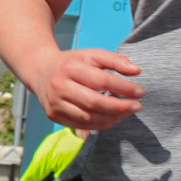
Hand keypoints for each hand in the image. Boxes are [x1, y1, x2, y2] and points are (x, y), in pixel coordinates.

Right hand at [27, 48, 143, 131]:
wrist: (40, 70)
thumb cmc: (72, 62)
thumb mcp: (92, 55)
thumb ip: (115, 60)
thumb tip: (137, 71)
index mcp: (70, 68)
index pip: (102, 81)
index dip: (123, 88)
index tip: (140, 92)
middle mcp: (59, 87)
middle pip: (94, 102)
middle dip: (120, 107)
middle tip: (137, 106)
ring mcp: (55, 103)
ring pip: (88, 117)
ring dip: (112, 118)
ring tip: (127, 112)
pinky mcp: (53, 116)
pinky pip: (81, 125)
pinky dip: (100, 124)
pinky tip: (113, 118)